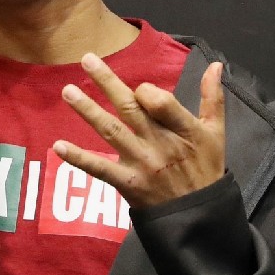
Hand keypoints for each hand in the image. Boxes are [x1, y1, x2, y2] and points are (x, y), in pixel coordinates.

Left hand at [53, 53, 224, 207]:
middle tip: (86, 59)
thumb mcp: (216, 132)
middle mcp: (159, 143)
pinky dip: (79, 159)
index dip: (147, 91)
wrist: (198, 215)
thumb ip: (212, 97)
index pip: (160, 102)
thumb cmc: (206, 168)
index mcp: (183, 129)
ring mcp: (141, 163)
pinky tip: (58, 146)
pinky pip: (100, 169)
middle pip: (129, 108)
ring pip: (111, 131)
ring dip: (87, 111)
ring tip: (67, 91)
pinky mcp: (127, 183)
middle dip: (107, 82)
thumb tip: (215, 64)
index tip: (141, 89)